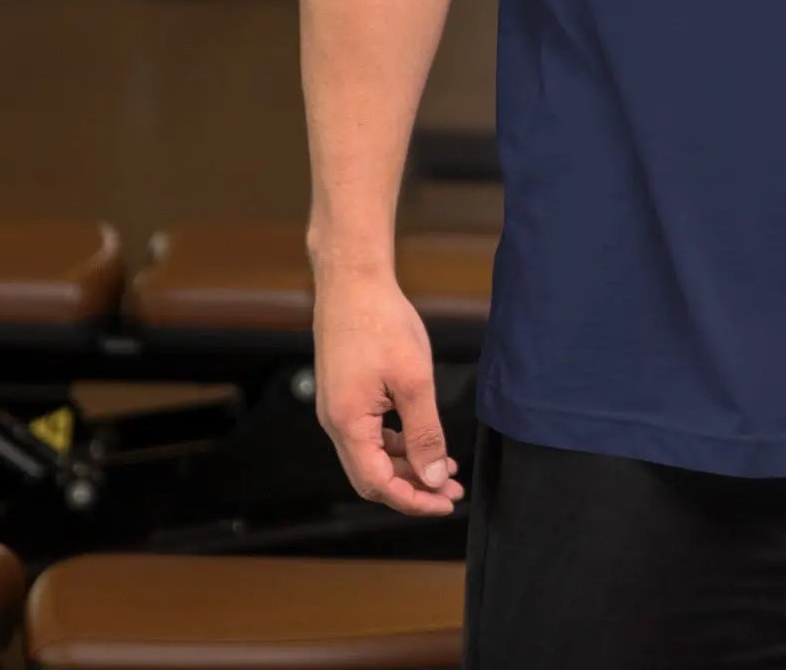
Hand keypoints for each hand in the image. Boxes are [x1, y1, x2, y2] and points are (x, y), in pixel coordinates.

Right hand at [314, 268, 464, 515]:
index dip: (413, 500)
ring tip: (444, 466)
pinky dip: (396, 443)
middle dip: (412, 487)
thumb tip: (432, 477)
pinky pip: (368, 434)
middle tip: (450, 489)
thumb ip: (424, 433)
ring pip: (371, 455)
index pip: (378, 484)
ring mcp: (337, 408)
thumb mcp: (413, 380)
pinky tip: (421, 439)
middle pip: (373, 476)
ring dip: (406, 465)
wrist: (353, 282)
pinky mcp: (344, 394)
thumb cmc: (381, 323)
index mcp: (348, 424)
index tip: (444, 502)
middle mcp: (335, 423)